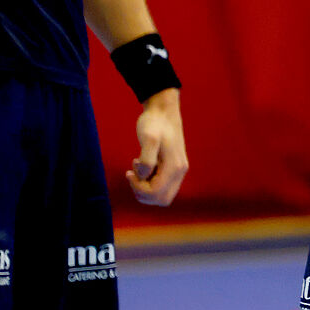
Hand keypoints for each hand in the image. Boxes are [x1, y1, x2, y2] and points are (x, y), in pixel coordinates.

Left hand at [129, 88, 188, 206]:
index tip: (129, 172)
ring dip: (146, 188)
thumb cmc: (154, 123)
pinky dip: (149, 182)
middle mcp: (180, 171)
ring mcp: (179, 170)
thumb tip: (143, 175)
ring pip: (162, 195)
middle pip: (162, 200)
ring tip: (137, 169)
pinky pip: (162, 186)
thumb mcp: (148, 137)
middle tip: (133, 176)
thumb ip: (146, 159)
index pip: (156, 193)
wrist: (163, 110)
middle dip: (143, 193)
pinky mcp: (174, 167)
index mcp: (174, 167)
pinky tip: (142, 166)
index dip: (139, 188)